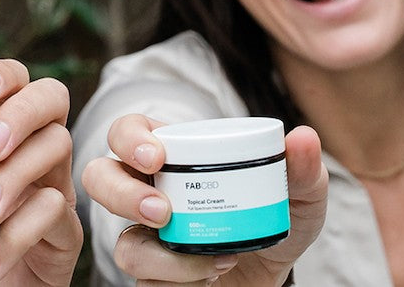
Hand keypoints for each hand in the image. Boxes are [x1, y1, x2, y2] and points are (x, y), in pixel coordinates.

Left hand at [0, 59, 82, 285]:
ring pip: (58, 146)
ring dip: (14, 176)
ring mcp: (48, 192)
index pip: (7, 88)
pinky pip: (56, 209)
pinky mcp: (64, 235)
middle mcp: (23, 158)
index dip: (2, 74)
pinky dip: (18, 232)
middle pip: (50, 98)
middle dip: (21, 110)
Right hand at [81, 114, 326, 285]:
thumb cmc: (275, 218)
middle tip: (162, 211)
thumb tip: (302, 138)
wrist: (276, 276)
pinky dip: (180, 280)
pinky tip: (212, 272)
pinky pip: (145, 281)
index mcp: (172, 154)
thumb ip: (302, 169)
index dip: (128, 138)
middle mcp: (148, 190)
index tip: (156, 156)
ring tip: (212, 259)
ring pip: (120, 242)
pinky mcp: (153, 276)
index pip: (127, 131)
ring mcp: (146, 236)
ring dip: (162, 256)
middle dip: (121, 193)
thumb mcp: (300, 194)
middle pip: (100, 178)